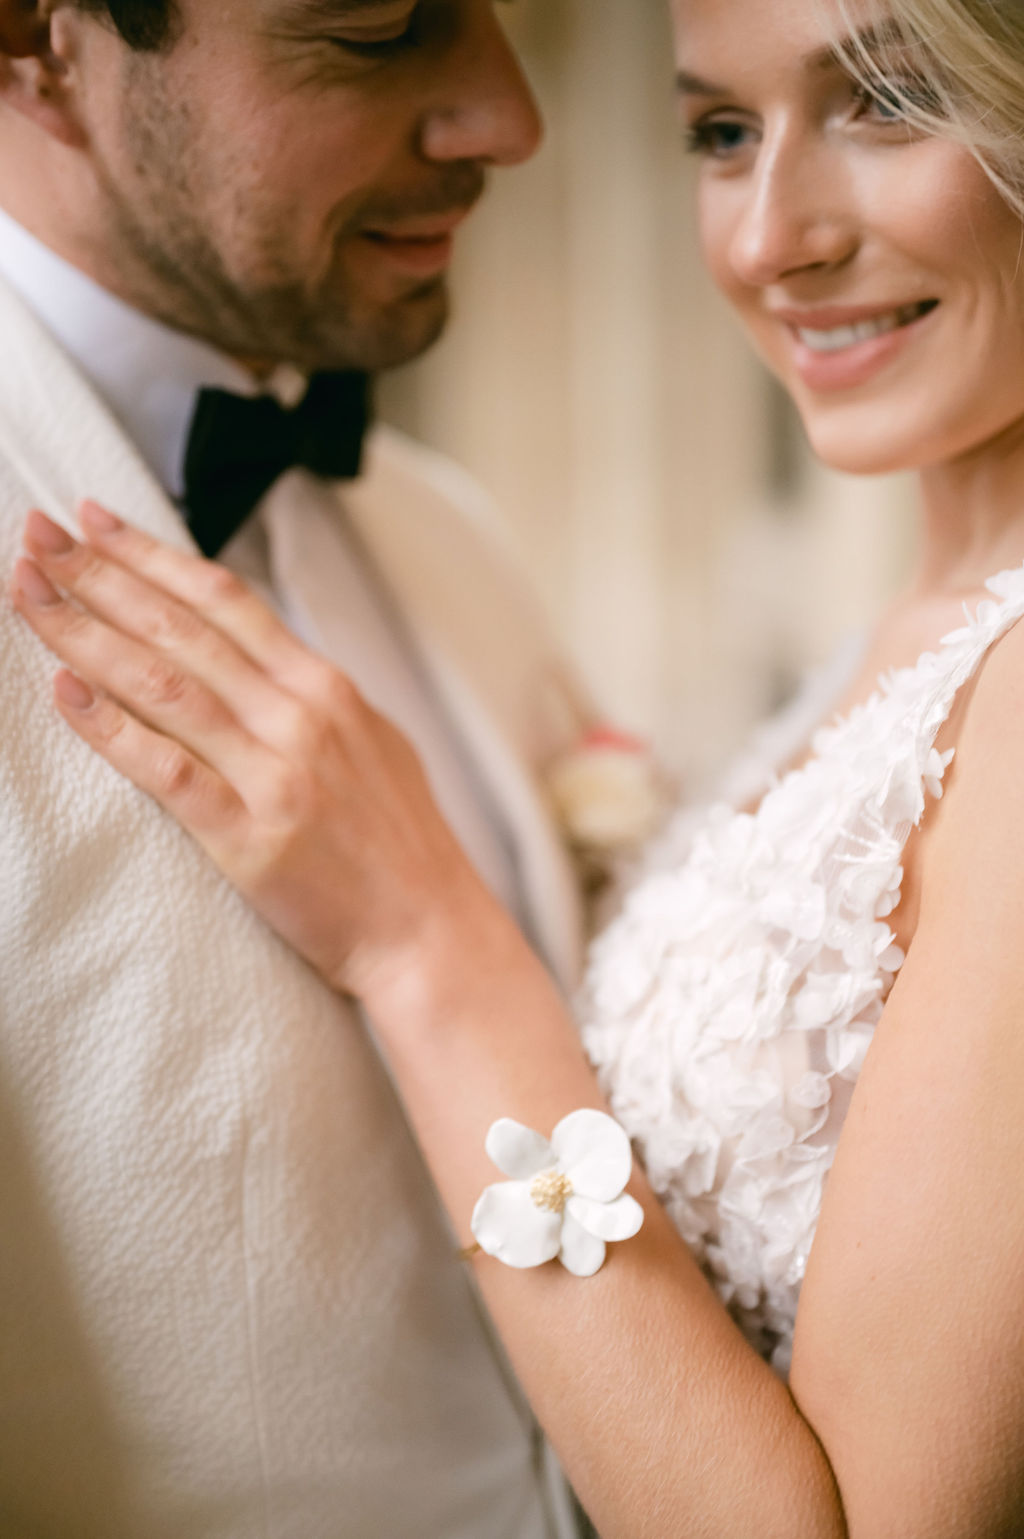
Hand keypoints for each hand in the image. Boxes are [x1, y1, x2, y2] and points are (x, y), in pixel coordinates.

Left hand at [10, 502, 493, 1001]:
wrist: (430, 929)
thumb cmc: (400, 841)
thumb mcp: (370, 739)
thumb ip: (309, 695)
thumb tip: (252, 656)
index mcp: (326, 686)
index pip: (224, 599)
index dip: (152, 554)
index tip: (94, 520)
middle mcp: (300, 716)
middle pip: (181, 627)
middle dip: (100, 575)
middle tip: (36, 535)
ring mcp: (276, 774)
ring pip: (163, 685)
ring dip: (85, 634)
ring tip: (27, 596)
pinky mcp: (250, 838)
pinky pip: (167, 771)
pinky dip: (112, 729)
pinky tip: (65, 693)